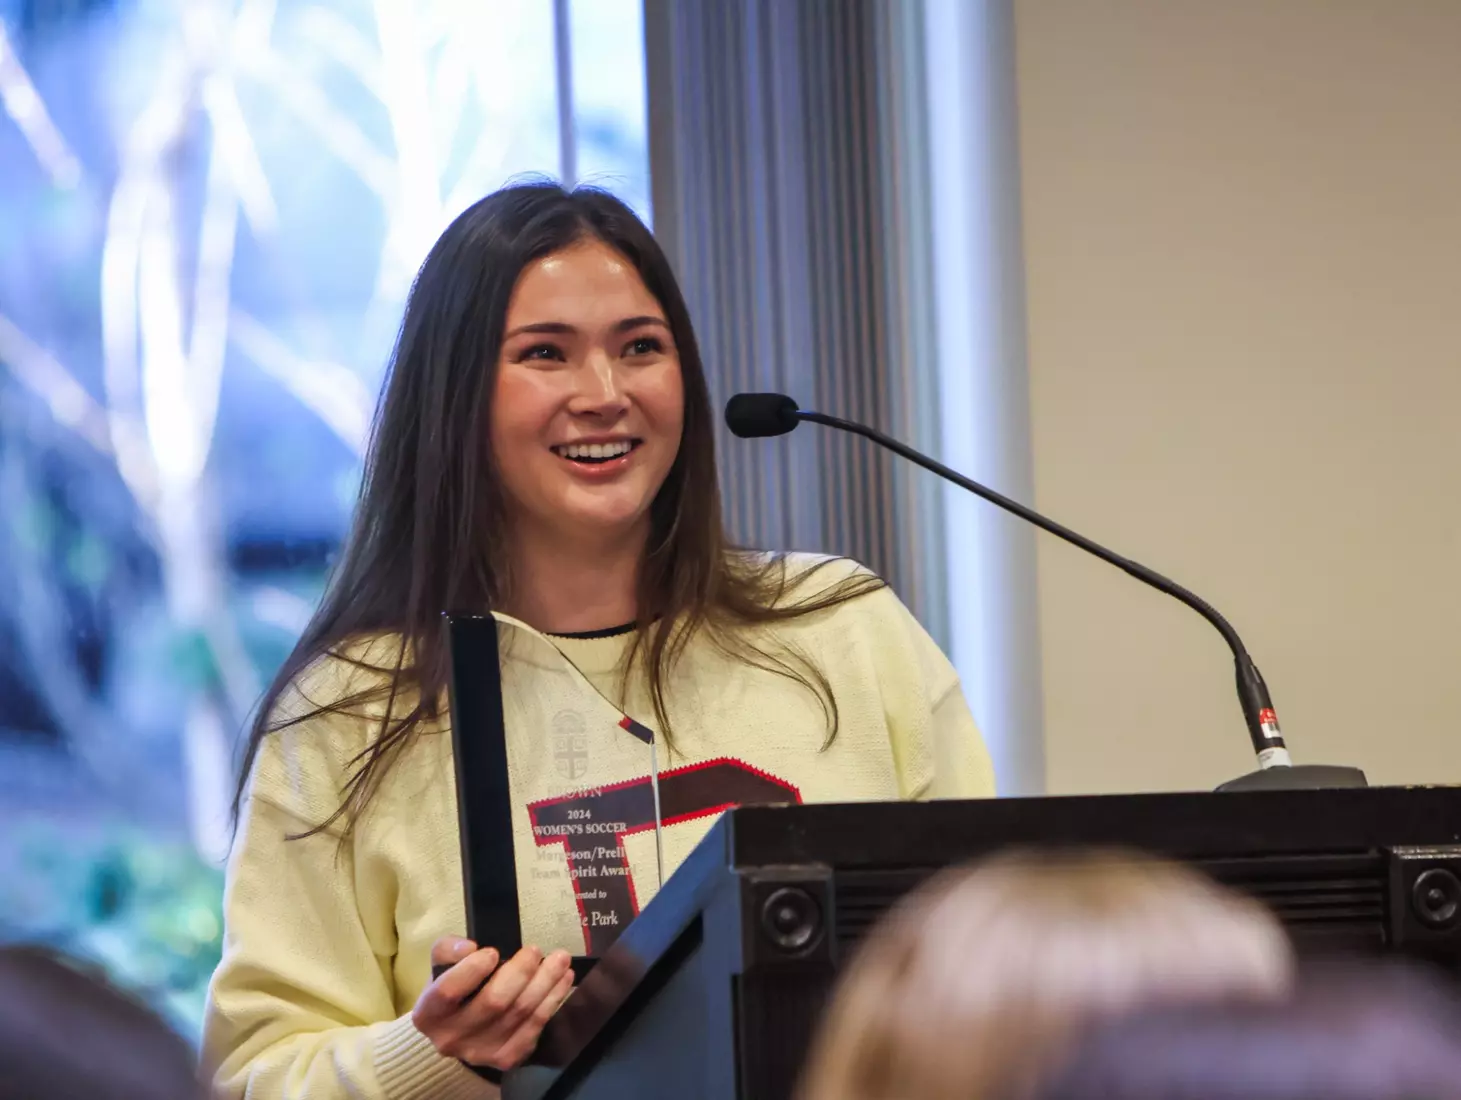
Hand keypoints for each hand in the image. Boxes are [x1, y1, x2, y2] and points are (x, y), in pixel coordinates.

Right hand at [412, 936, 574, 1071]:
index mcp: (429, 1013)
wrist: (459, 1034)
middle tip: (534, 950)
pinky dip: (552, 1000)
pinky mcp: (506, 1057)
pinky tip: (563, 980)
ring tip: (560, 959)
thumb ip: (447, 951)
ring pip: (520, 1013)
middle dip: (520, 972)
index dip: (472, 970)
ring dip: (545, 982)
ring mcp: (481, 1052)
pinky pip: (535, 1026)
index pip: (448, 991)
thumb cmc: (453, 993)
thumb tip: (468, 947)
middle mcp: (452, 1038)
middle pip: (493, 1002)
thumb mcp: (441, 968)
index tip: (492, 952)